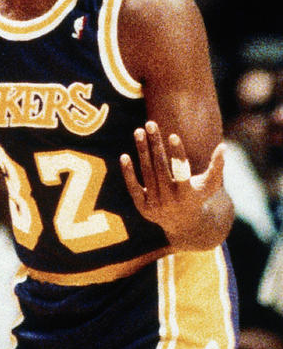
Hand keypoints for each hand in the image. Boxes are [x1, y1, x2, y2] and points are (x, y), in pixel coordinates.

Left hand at [120, 121, 226, 248]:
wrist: (183, 225)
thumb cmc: (198, 197)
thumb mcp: (210, 184)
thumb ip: (217, 166)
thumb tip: (223, 146)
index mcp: (187, 194)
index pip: (181, 172)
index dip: (178, 153)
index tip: (172, 135)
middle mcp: (170, 200)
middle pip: (160, 167)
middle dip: (155, 144)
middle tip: (150, 123)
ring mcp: (155, 204)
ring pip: (147, 173)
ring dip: (142, 151)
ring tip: (139, 131)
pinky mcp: (143, 206)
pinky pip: (133, 187)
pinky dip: (128, 172)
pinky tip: (125, 156)